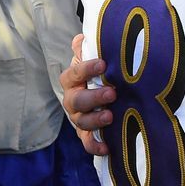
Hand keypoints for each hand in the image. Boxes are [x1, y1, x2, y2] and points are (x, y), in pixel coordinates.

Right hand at [61, 34, 114, 155]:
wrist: (102, 95)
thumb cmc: (98, 74)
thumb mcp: (94, 59)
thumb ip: (88, 49)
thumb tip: (81, 38)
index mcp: (73, 80)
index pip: (74, 74)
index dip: (86, 69)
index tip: (103, 64)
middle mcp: (73, 100)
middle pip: (76, 101)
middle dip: (93, 97)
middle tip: (112, 93)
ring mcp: (79, 118)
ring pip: (81, 122)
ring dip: (95, 120)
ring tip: (110, 116)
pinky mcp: (88, 134)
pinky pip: (87, 143)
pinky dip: (95, 146)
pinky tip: (107, 147)